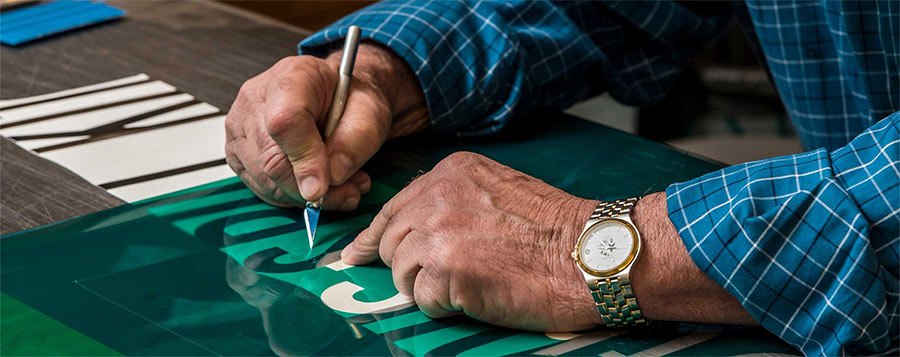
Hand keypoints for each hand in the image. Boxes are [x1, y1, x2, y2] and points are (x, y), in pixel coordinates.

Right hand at [225, 43, 427, 209]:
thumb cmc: (352, 100)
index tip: (325, 187)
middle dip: (312, 188)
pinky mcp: (237, 152)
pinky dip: (293, 196)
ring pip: (266, 181)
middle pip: (271, 160)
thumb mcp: (371, 113)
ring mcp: (240, 127)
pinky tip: (318, 184)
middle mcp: (255, 99)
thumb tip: (331, 177)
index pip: (285, 122)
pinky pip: (262, 188)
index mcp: (292, 77)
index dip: (306, 160)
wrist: (337, 96)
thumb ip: (355, 141)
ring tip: (341, 187)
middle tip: (349, 192)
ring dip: (306, 195)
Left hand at [341, 152, 758, 330]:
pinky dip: (443, 306)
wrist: (591, 254)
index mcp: (450, 172)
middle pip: (391, 241)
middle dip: (410, 266)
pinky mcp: (445, 271)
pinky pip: (421, 299)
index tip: (358, 253)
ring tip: (471, 283)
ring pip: (400, 272)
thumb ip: (452, 202)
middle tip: (443, 279)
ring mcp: (438, 232)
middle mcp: (436, 195)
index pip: (393, 206)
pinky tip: (475, 295)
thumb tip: (411, 232)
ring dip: (428, 287)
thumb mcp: (497, 191)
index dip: (376, 236)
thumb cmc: (555, 229)